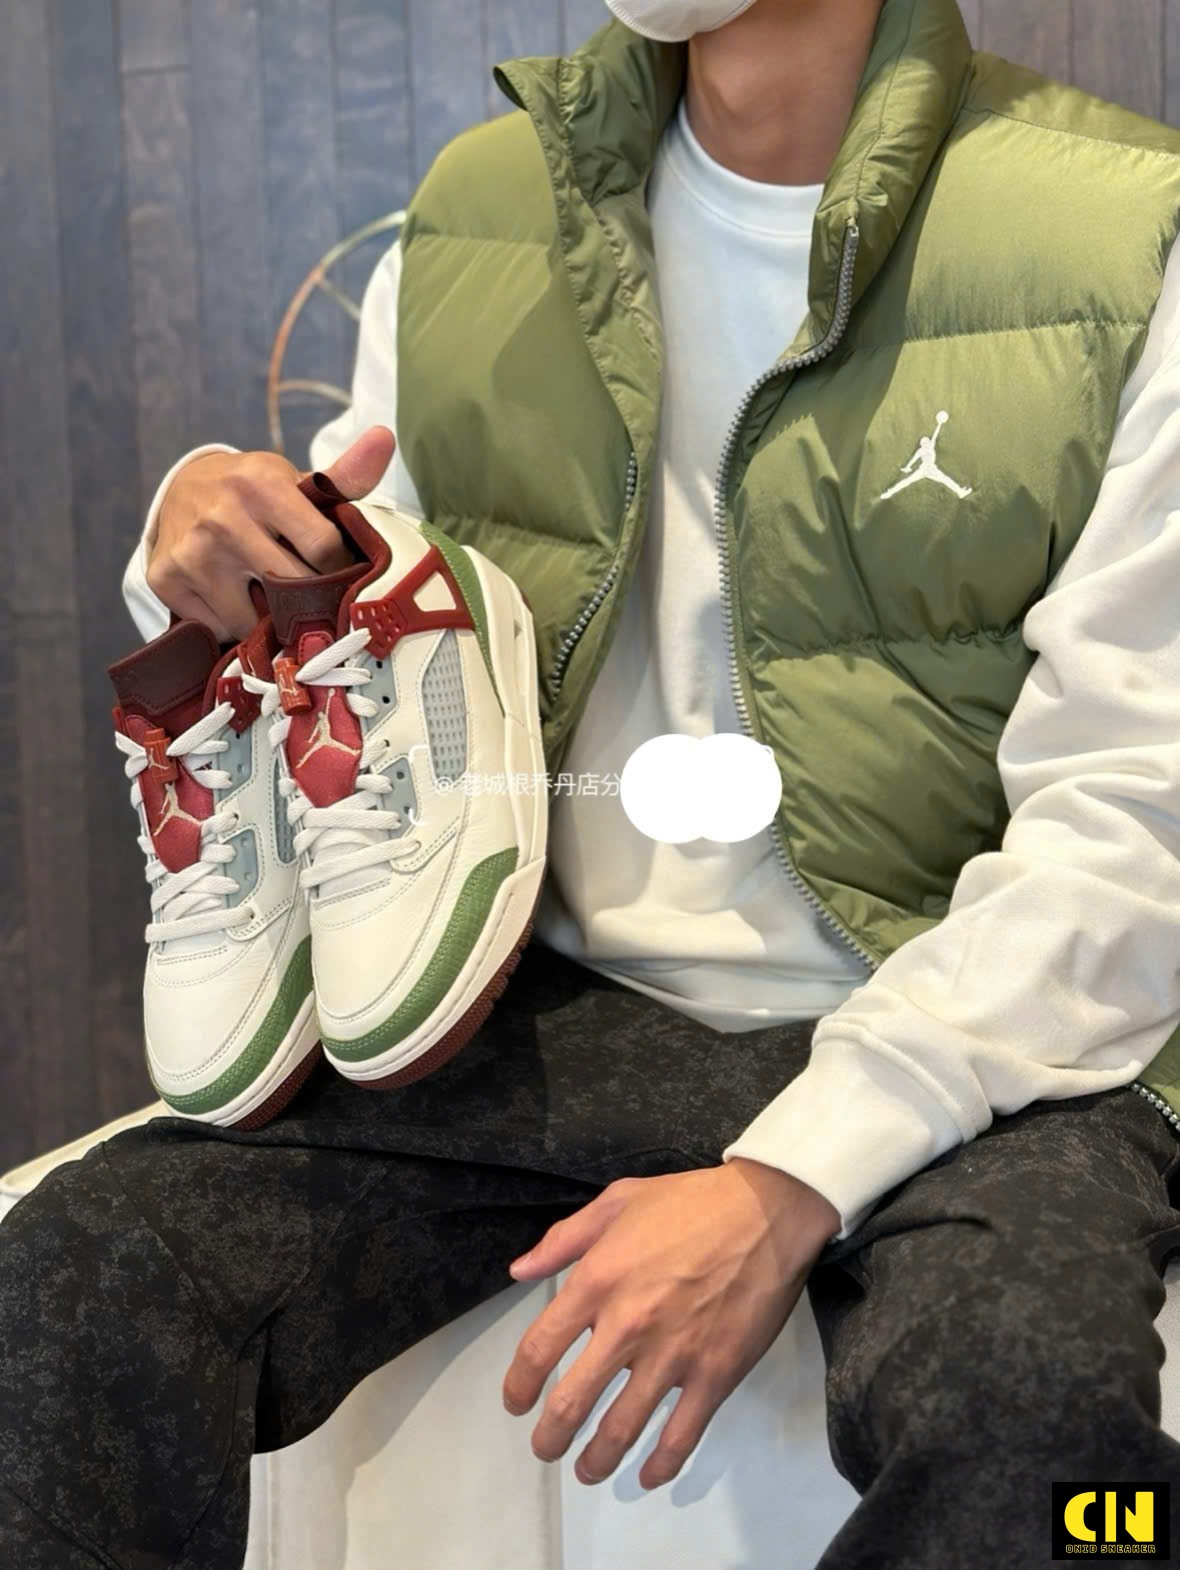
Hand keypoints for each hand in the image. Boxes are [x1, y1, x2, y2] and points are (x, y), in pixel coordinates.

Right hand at [146, 423, 396, 640]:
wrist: (182, 489)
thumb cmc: (253, 491)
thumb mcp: (295, 480)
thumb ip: (344, 477)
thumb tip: (385, 439)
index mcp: (262, 484)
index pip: (324, 549)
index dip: (338, 568)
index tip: (335, 570)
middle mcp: (223, 518)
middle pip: (292, 588)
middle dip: (307, 598)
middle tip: (307, 592)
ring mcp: (192, 553)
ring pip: (254, 619)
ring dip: (267, 617)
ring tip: (264, 591)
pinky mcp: (166, 581)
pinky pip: (220, 628)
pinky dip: (231, 622)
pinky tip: (231, 596)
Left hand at [501, 1158, 839, 1489]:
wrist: (767, 1212)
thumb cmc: (690, 1202)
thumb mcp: (618, 1200)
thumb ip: (564, 1238)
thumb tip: (518, 1271)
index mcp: (597, 1280)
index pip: (540, 1347)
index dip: (518, 1384)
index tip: (516, 1402)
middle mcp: (627, 1325)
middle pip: (571, 1402)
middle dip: (550, 1437)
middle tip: (546, 1447)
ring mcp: (673, 1355)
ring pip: (621, 1429)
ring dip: (596, 1460)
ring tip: (587, 1470)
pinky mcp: (715, 1374)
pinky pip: (681, 1436)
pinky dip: (660, 1464)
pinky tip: (647, 1474)